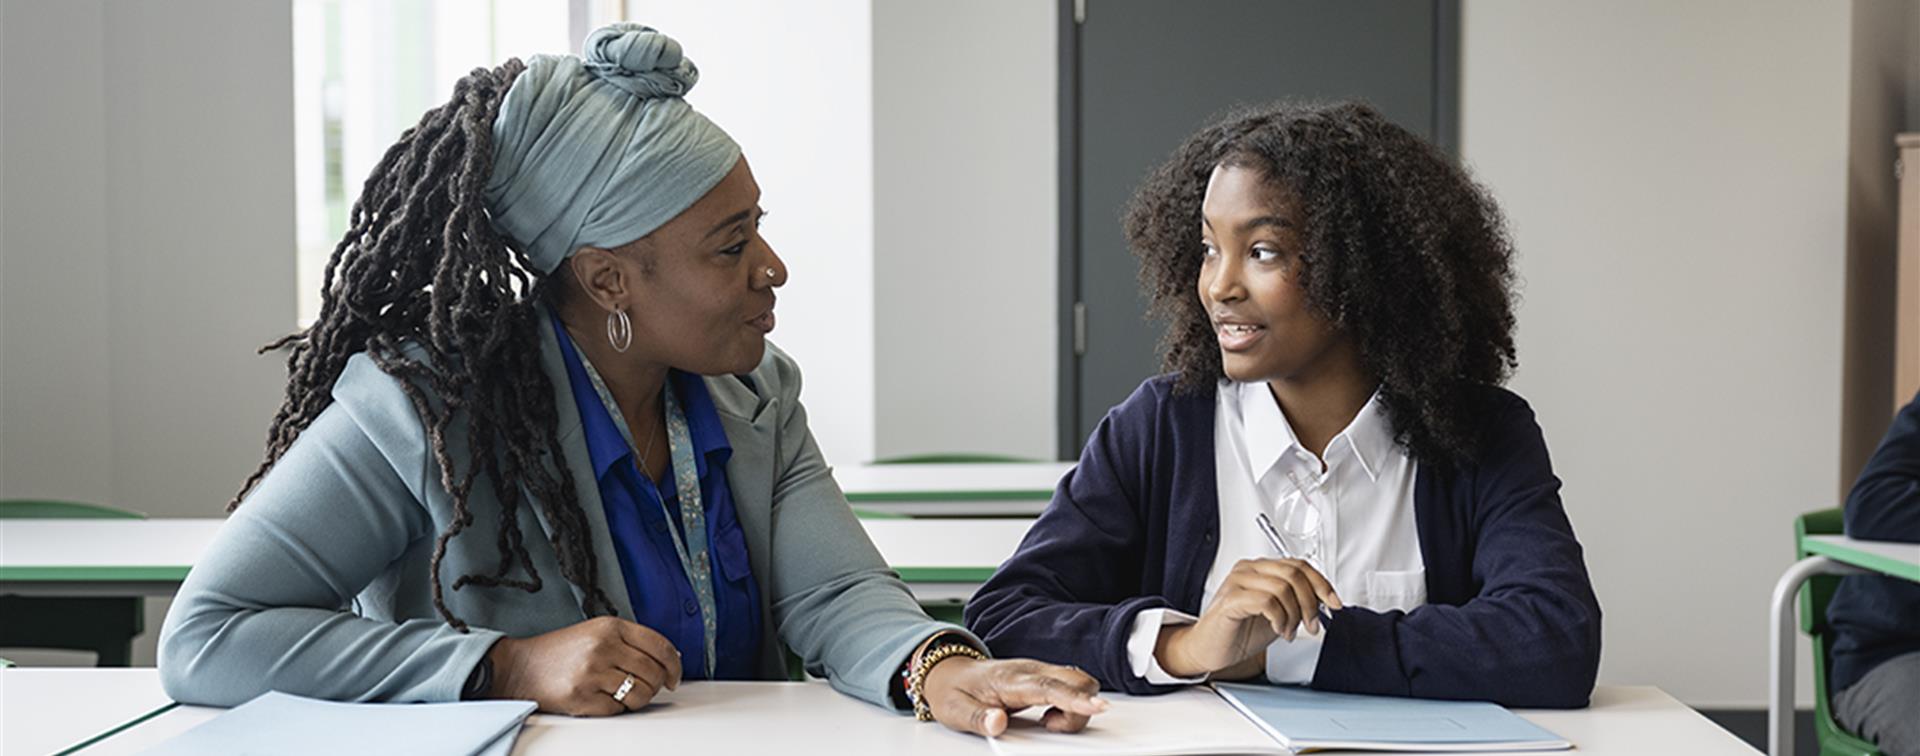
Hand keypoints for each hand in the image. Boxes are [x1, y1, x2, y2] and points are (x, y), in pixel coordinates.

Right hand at [484, 615, 683, 715]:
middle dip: (655, 685)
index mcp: (610, 627)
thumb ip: (630, 641)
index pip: (660, 645)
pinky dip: (615, 708)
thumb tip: (669, 658)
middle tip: (645, 687)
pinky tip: (601, 698)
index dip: (674, 665)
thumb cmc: (559, 652)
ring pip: (640, 694)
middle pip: (653, 672)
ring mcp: (592, 672)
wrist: (519, 668)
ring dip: (638, 699)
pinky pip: (618, 709)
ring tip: (622, 694)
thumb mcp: (595, 632)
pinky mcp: (582, 697)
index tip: (674, 676)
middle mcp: (603, 647)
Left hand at [920, 657, 1108, 736]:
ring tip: (1046, 722)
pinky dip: (1071, 704)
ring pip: (1078, 682)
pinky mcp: (1044, 677)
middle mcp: (1030, 670)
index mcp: (1011, 679)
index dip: (1075, 699)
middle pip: (1076, 679)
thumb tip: (997, 723)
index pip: (1049, 686)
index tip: (1097, 707)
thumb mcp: (955, 711)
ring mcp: (1039, 672)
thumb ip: (977, 718)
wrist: (948, 671)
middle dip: (1080, 707)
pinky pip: (1071, 687)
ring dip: (1076, 707)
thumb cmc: (953, 690)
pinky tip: (1050, 716)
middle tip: (1049, 726)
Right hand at [1157, 558, 1341, 677]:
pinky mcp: (1230, 600)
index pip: (1300, 565)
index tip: (1334, 604)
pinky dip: (1279, 618)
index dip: (1322, 584)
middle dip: (1311, 602)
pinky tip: (1278, 630)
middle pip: (1294, 573)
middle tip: (1311, 625)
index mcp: (1261, 569)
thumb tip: (1325, 601)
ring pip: (1283, 587)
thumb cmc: (1239, 632)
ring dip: (1295, 614)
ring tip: (1289, 631)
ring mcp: (1238, 582)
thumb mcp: (1278, 614)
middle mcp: (1249, 570)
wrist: (1209, 650)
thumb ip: (1297, 603)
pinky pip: (1267, 601)